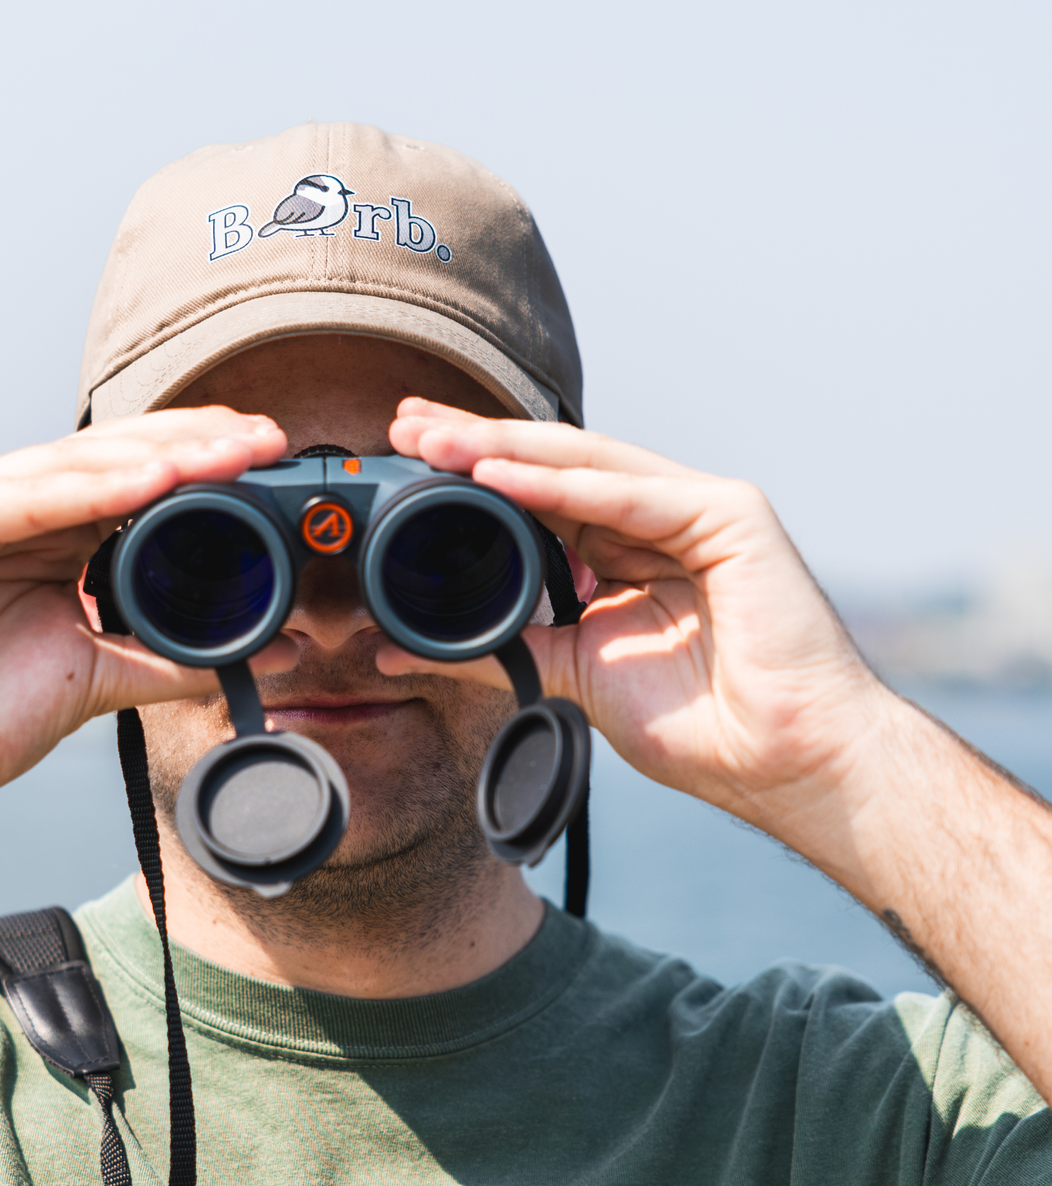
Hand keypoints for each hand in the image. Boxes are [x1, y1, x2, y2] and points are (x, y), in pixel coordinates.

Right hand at [0, 408, 289, 841]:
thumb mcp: (97, 680)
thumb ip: (175, 660)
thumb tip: (265, 653)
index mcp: (43, 542)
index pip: (131, 485)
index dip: (199, 468)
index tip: (268, 464)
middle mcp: (6, 513)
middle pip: (111, 461)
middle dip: (192, 445)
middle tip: (266, 438)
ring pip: (74, 467)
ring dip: (157, 455)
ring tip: (227, 451)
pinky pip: (23, 497)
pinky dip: (89, 488)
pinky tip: (151, 480)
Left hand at [386, 400, 885, 847]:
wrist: (783, 760)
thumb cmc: (702, 726)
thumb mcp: (573, 676)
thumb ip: (497, 652)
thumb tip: (401, 651)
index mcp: (629, 551)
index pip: (539, 496)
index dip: (474, 476)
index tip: (407, 465)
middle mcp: (662, 520)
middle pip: (556, 466)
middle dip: (477, 444)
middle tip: (406, 425)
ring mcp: (699, 510)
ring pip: (586, 464)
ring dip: (505, 450)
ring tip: (436, 442)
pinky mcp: (730, 515)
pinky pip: (630, 494)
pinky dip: (561, 485)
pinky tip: (501, 476)